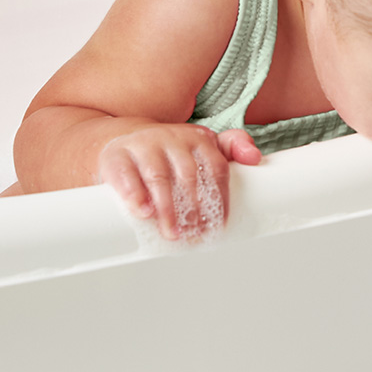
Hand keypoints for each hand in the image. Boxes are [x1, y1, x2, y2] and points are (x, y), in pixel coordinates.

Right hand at [98, 124, 260, 240]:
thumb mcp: (202, 147)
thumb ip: (232, 149)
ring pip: (158, 177)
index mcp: (198, 138)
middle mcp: (171, 138)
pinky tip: (143, 212)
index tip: (219, 225)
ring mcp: (143, 145)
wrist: (123, 142)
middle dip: (195, 209)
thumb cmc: (170, 153)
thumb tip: (255, 158)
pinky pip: (125, 175)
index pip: (216, 168)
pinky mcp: (116, 156)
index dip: (221, 199)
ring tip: (173, 233)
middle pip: (188, 176)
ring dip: (168, 209)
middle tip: (197, 234)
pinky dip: (135, 195)